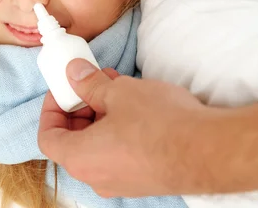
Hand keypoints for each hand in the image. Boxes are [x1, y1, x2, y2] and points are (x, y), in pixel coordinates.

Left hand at [38, 58, 212, 197]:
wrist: (209, 151)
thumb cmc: (160, 124)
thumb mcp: (118, 92)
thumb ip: (89, 83)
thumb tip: (74, 74)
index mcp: (80, 158)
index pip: (47, 137)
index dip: (51, 109)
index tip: (64, 89)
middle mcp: (95, 177)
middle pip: (72, 141)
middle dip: (80, 108)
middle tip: (92, 83)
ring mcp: (120, 182)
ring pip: (97, 146)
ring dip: (101, 115)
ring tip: (117, 86)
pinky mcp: (142, 180)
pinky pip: (118, 153)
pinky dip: (118, 130)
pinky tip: (135, 106)